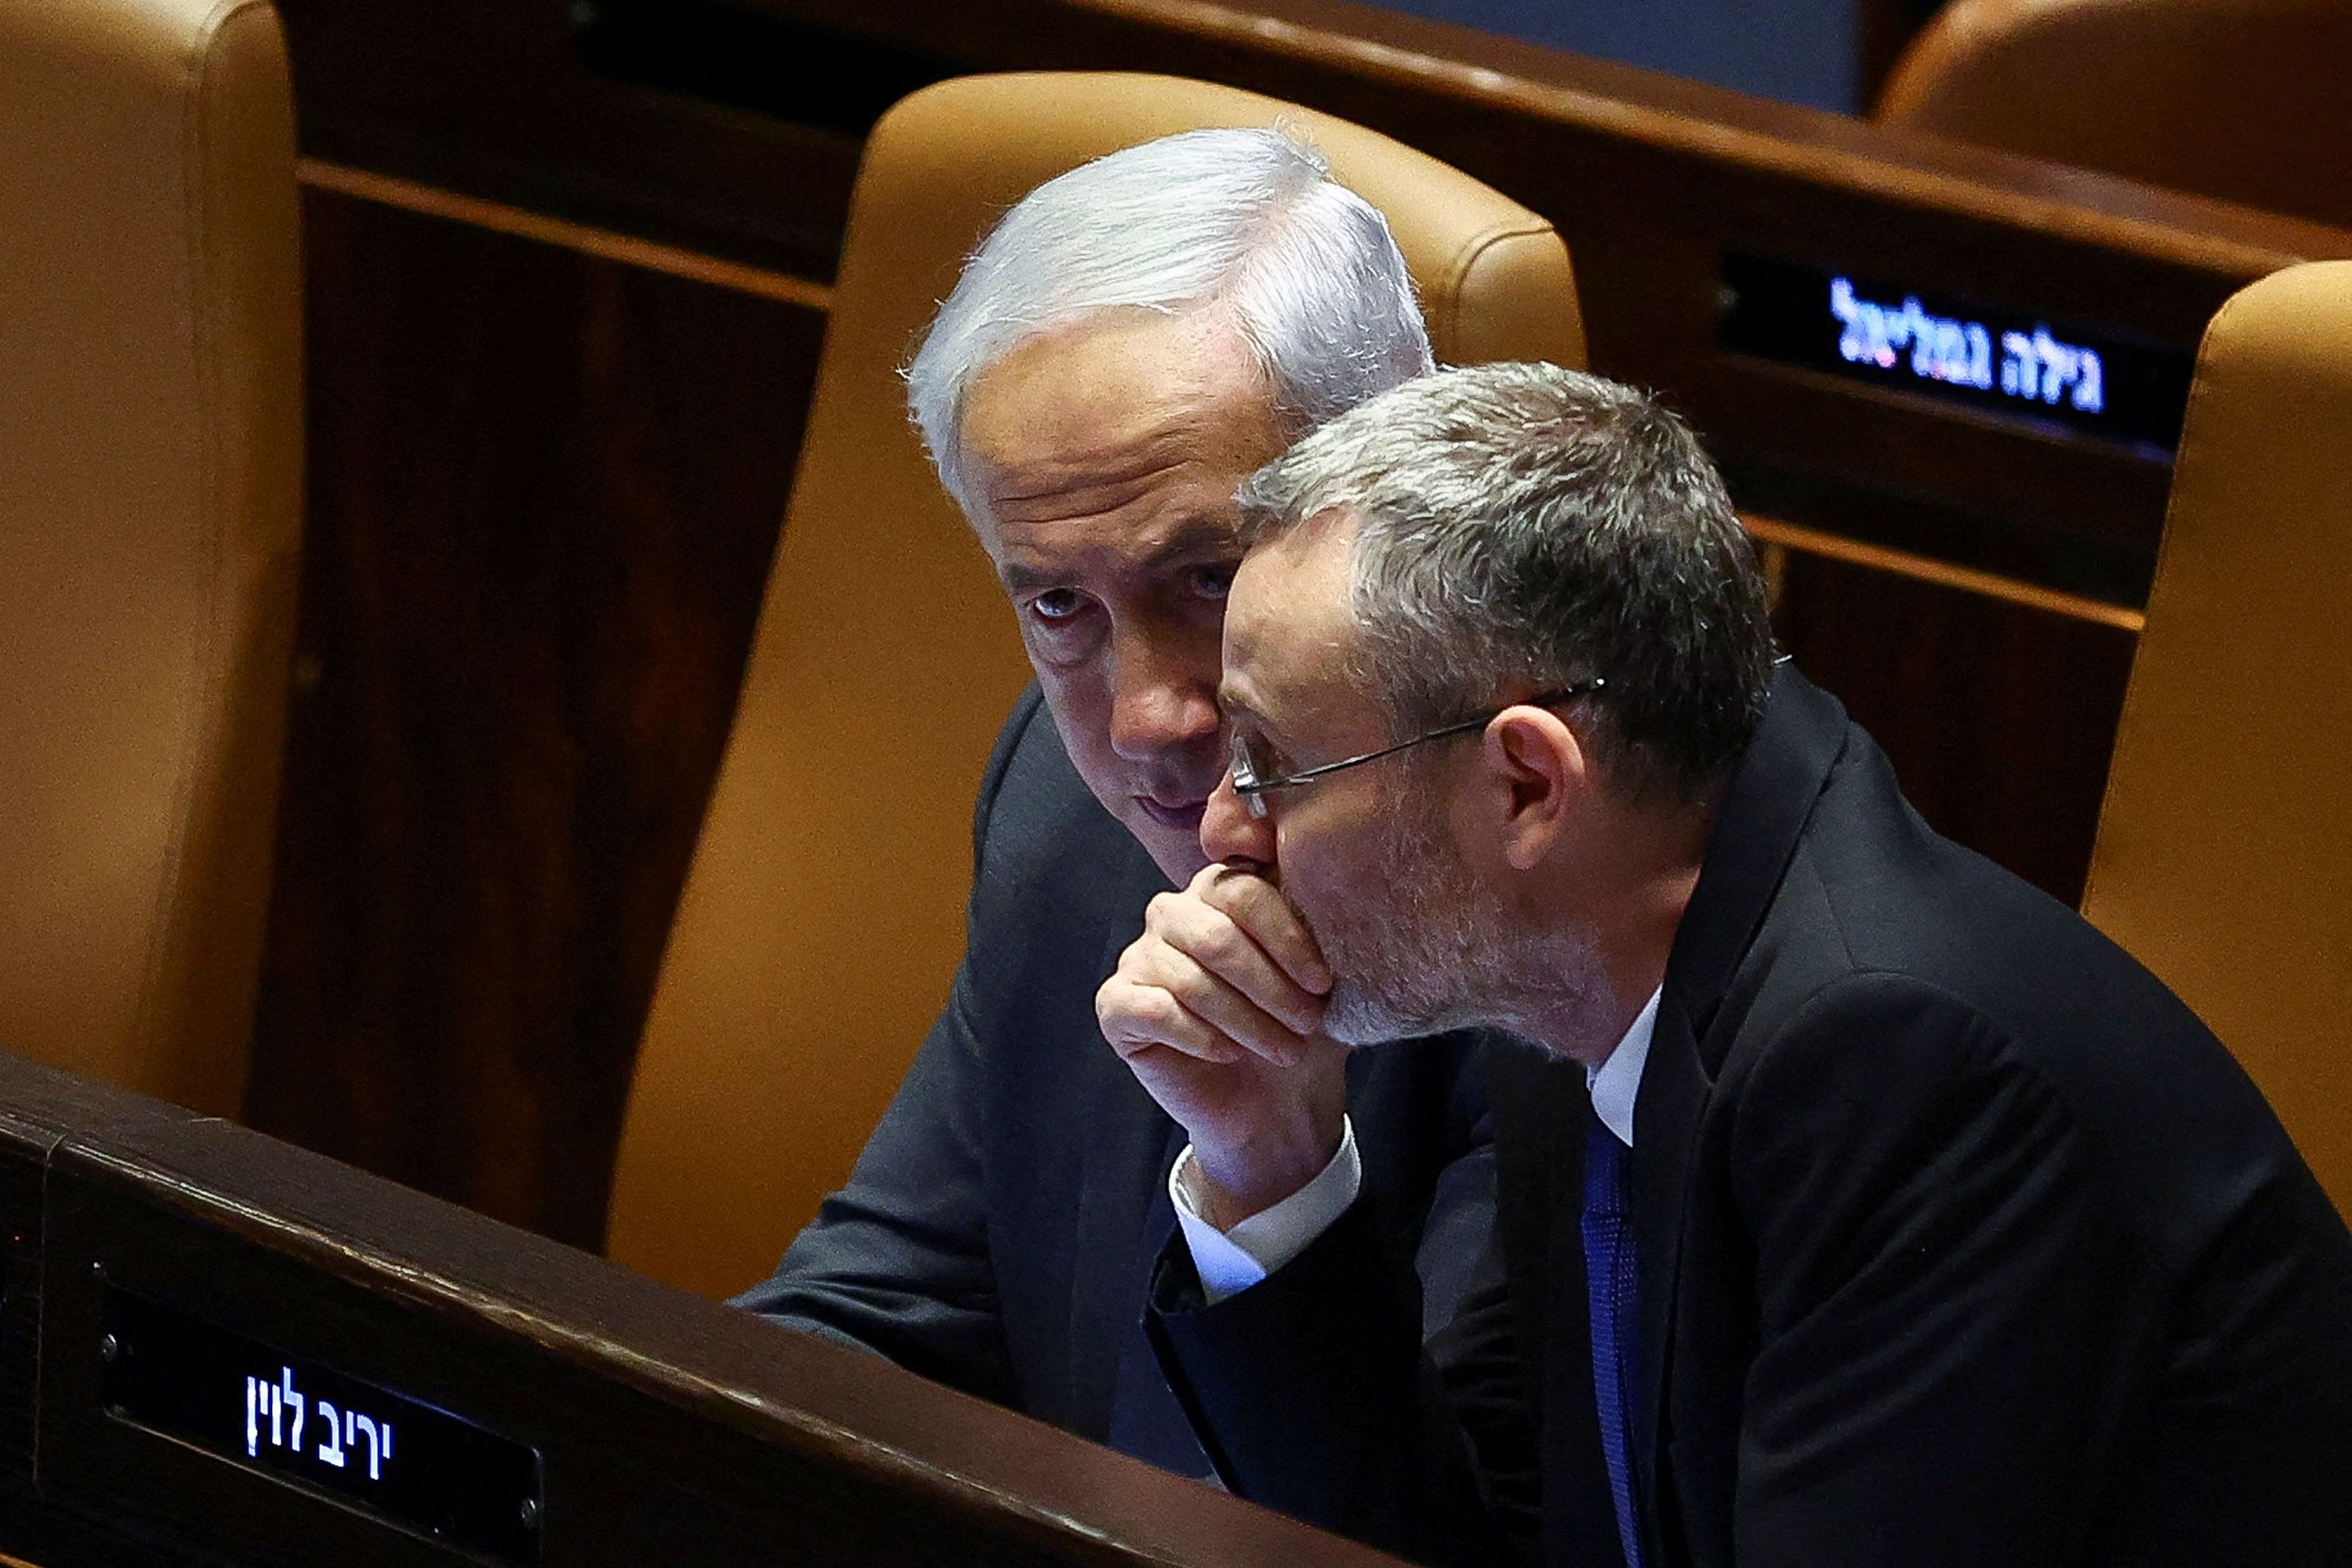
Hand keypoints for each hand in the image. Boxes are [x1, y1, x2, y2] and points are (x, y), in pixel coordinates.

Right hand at [1098, 863, 1347, 1226]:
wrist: (1275, 1105)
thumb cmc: (1298, 1029)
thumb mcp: (1320, 978)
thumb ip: (1317, 928)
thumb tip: (1331, 896)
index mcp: (1220, 890)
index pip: (1244, 892)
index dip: (1286, 939)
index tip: (1323, 983)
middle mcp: (1173, 914)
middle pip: (1215, 936)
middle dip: (1269, 986)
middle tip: (1307, 1023)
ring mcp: (1139, 958)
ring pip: (1188, 979)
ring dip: (1246, 1021)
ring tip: (1283, 1048)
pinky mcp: (1116, 1006)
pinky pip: (1153, 1010)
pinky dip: (1198, 1036)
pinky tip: (1228, 1053)